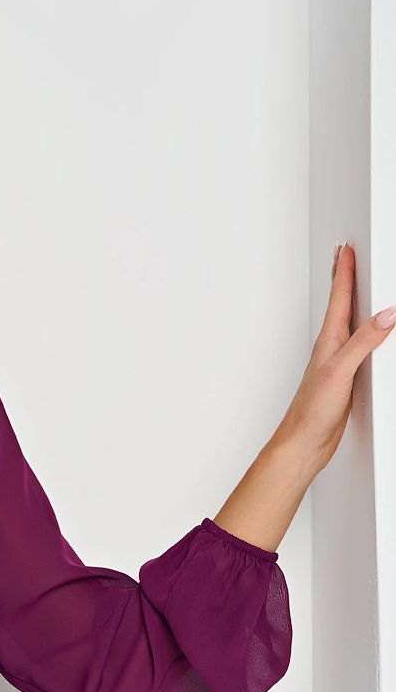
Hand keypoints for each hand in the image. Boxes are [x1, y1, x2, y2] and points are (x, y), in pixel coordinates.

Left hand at [277, 242, 395, 470]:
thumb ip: (364, 341)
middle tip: (345, 255)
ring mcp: (337, 363)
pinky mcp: (345, 379)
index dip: (343, 271)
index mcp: (329, 341)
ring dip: (351, 302)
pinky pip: (357, 346)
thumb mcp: (341, 370)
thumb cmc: (312, 411)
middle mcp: (331, 348)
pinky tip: (365, 334)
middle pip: (341, 305)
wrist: (303, 443)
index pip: (339, 298)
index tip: (346, 248)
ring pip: (348, 324)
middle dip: (344, 278)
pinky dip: (363, 332)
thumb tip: (388, 314)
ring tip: (353, 284)